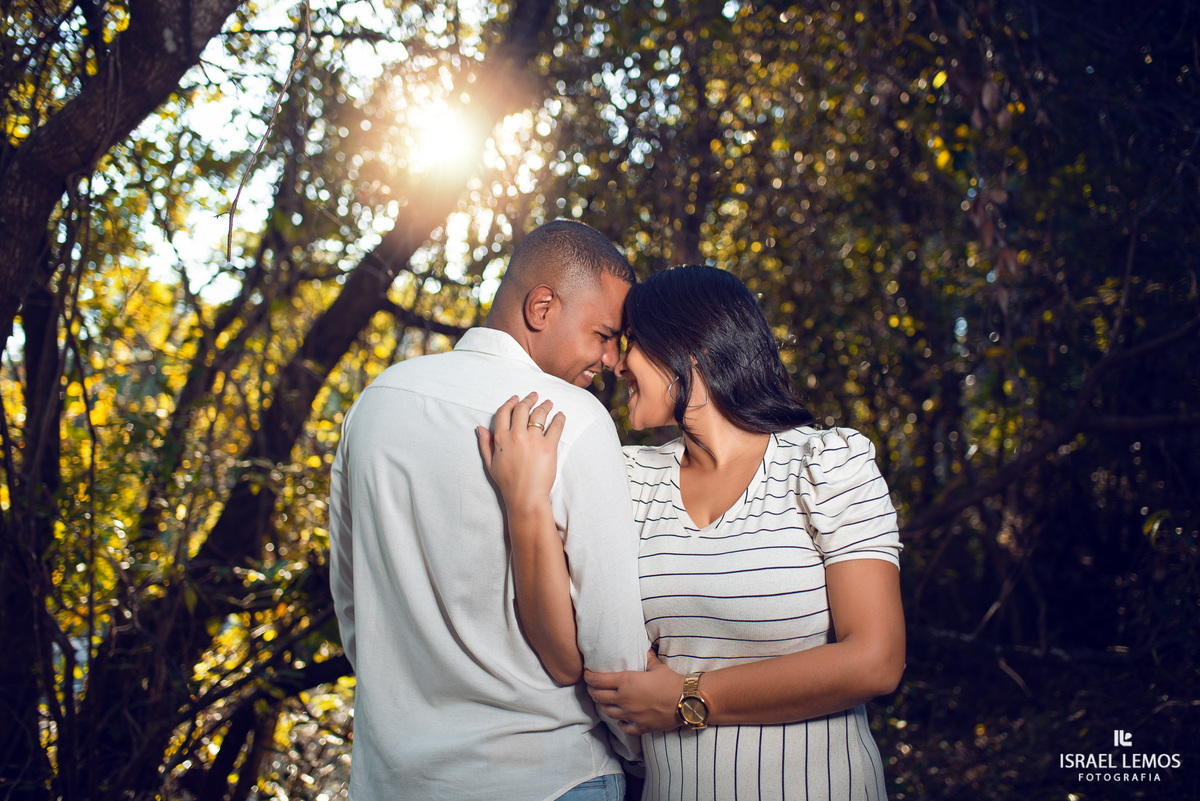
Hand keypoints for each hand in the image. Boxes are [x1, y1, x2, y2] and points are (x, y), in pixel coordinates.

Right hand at [476, 393, 564, 514]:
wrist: (525, 497)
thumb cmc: (507, 483)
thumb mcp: (490, 463)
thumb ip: (485, 444)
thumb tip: (480, 428)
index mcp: (501, 438)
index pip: (504, 412)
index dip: (511, 402)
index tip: (516, 398)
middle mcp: (516, 436)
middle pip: (522, 409)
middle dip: (529, 399)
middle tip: (535, 396)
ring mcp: (533, 440)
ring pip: (539, 414)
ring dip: (545, 405)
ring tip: (549, 403)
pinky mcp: (548, 447)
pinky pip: (556, 427)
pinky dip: (559, 419)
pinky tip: (560, 415)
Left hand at [584, 651, 685, 735]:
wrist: (686, 701)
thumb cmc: (672, 682)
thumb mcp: (657, 666)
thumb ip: (646, 658)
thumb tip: (644, 649)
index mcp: (626, 682)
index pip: (598, 680)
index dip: (589, 677)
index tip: (586, 674)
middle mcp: (624, 699)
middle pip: (599, 697)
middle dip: (592, 691)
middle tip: (592, 687)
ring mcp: (631, 715)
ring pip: (608, 712)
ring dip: (603, 705)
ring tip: (603, 700)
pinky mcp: (640, 726)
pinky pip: (624, 727)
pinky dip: (620, 724)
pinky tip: (620, 720)